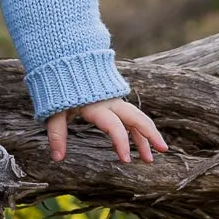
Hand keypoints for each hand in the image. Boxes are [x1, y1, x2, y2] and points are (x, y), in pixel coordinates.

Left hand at [46, 97, 166, 164]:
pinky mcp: (114, 101)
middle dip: (150, 135)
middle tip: (163, 151)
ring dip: (145, 136)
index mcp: (96, 106)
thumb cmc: (59, 86)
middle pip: (136, 118)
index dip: (121, 143)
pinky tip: (141, 144)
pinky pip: (130, 117)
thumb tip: (57, 158)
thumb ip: (57, 133)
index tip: (126, 160)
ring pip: (136, 118)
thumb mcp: (54, 109)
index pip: (114, 126)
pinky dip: (137, 130)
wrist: (65, 59)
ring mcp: (114, 101)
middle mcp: (110, 102)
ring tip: (151, 157)